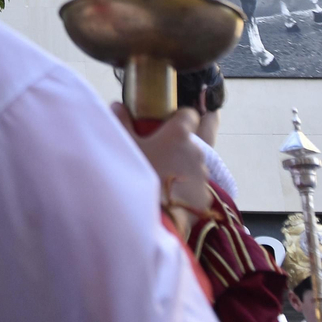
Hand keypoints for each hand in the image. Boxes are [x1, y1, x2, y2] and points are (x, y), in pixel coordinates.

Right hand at [110, 103, 210, 236]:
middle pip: (188, 142)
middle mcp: (196, 151)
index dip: (178, 117)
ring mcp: (202, 174)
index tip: (166, 124)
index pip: (189, 114)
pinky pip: (194, 186)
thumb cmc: (136, 173)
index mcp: (178, 134)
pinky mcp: (204, 196)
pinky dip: (183, 189)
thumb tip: (117, 105)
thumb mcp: (123, 145)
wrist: (151, 216)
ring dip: (180, 167)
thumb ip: (121, 121)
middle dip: (175, 146)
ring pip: (192, 165)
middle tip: (154, 156)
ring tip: (159, 179)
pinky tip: (167, 197)